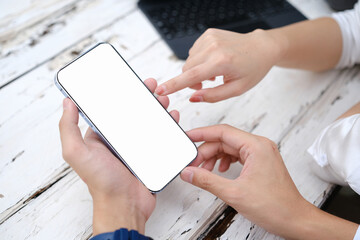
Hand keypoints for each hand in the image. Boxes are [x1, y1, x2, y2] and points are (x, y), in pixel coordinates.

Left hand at [59, 78, 179, 234]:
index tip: (130, 82)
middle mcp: (119, 140)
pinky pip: (161, 136)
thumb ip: (68, 128)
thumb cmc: (100, 181)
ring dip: (157, 108)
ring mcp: (137, 147)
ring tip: (164, 101)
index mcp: (102, 136)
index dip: (121, 93)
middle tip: (152, 86)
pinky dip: (168, 125)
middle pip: (134, 112)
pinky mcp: (151, 155)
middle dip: (143, 97)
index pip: (112, 109)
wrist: (125, 204)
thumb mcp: (77, 152)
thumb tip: (67, 103)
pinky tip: (173, 118)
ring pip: (149, 122)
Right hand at [155, 28, 284, 102]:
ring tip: (213, 73)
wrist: (261, 48)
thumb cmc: (252, 69)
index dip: (174, 85)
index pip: (191, 76)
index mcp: (222, 62)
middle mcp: (214, 47)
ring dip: (196, 70)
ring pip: (190, 60)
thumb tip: (193, 98)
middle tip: (204, 86)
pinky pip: (194, 51)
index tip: (160, 90)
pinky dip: (200, 60)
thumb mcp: (236, 89)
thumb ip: (213, 96)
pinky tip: (213, 62)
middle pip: (187, 68)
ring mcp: (210, 38)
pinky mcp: (209, 33)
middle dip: (190, 80)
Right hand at [180, 125, 357, 238]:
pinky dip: (224, 161)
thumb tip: (189, 172)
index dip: (202, 133)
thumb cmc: (275, 206)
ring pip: (230, 148)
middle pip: (224, 140)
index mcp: (256, 146)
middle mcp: (260, 146)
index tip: (188, 137)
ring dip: (214, 157)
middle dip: (206, 151)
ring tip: (204, 170)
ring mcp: (261, 154)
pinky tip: (219, 171)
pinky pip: (237, 155)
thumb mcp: (234, 193)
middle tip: (193, 164)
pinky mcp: (261, 162)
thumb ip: (207, 180)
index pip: (223, 132)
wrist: (294, 220)